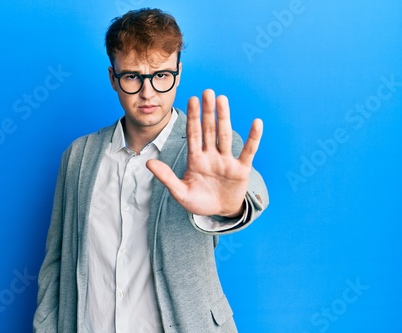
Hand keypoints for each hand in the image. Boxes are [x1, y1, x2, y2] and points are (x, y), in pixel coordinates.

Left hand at [146, 89, 262, 216]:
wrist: (219, 213)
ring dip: (224, 118)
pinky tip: (256, 123)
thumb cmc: (199, 202)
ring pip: (225, 136)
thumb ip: (166, 177)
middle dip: (207, 112)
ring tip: (222, 99)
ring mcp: (226, 161)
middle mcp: (211, 155)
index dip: (192, 117)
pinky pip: (248, 151)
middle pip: (209, 130)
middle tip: (207, 91)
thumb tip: (148, 162)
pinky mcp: (241, 169)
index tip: (191, 99)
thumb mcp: (180, 192)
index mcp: (196, 159)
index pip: (193, 134)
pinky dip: (253, 138)